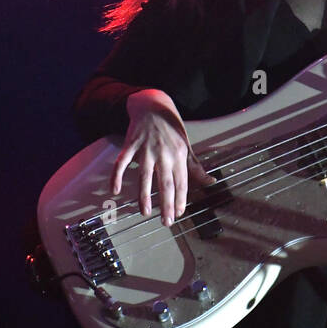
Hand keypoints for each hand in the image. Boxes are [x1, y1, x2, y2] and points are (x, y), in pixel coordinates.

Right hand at [113, 89, 215, 225]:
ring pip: (145, 176)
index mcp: (179, 155)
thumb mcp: (186, 146)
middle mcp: (164, 153)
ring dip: (144, 195)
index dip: (181, 198)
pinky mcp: (131, 144)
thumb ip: (196, 167)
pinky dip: (117, 175)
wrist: (153, 106)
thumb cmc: (171, 129)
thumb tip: (211, 182)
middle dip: (166, 204)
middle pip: (165, 183)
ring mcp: (146, 149)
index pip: (181, 181)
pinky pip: (122, 162)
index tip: (179, 213)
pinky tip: (115, 190)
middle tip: (166, 222)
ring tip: (144, 212)